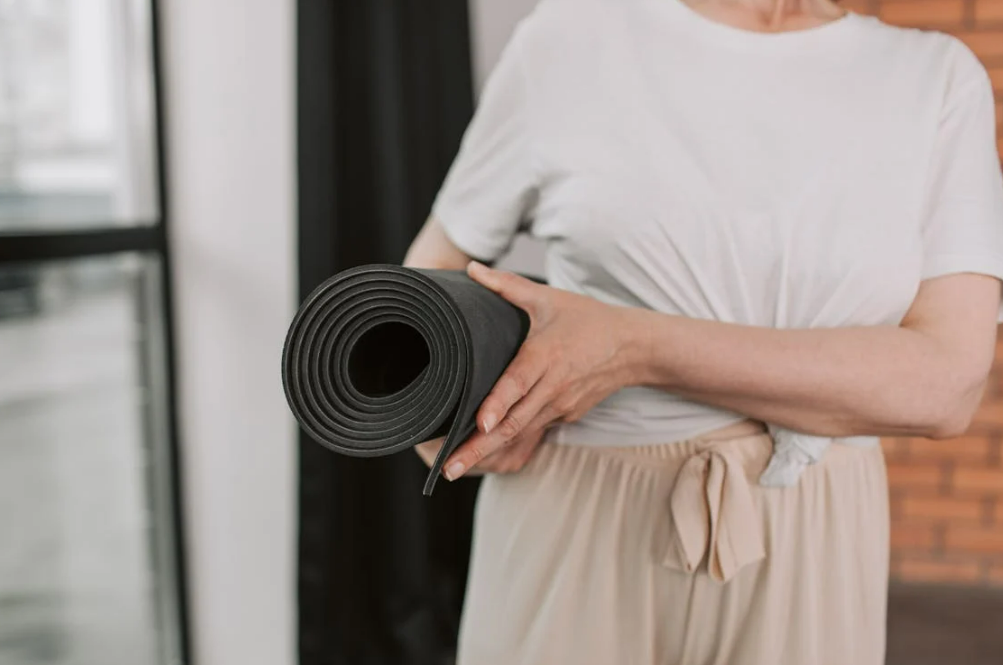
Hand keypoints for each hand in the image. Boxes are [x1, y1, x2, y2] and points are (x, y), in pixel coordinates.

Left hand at [440, 261, 642, 480]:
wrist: (633, 347)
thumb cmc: (588, 320)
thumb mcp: (548, 298)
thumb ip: (507, 285)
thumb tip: (471, 268)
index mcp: (545, 357)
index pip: (516, 385)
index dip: (496, 405)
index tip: (477, 425)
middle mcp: (552, 387)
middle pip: (512, 423)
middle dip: (478, 448)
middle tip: (447, 468)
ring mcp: (560, 407)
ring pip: (519, 436)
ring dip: (488, 455)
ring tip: (456, 469)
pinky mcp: (564, 416)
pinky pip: (532, 436)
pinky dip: (509, 450)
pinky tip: (485, 463)